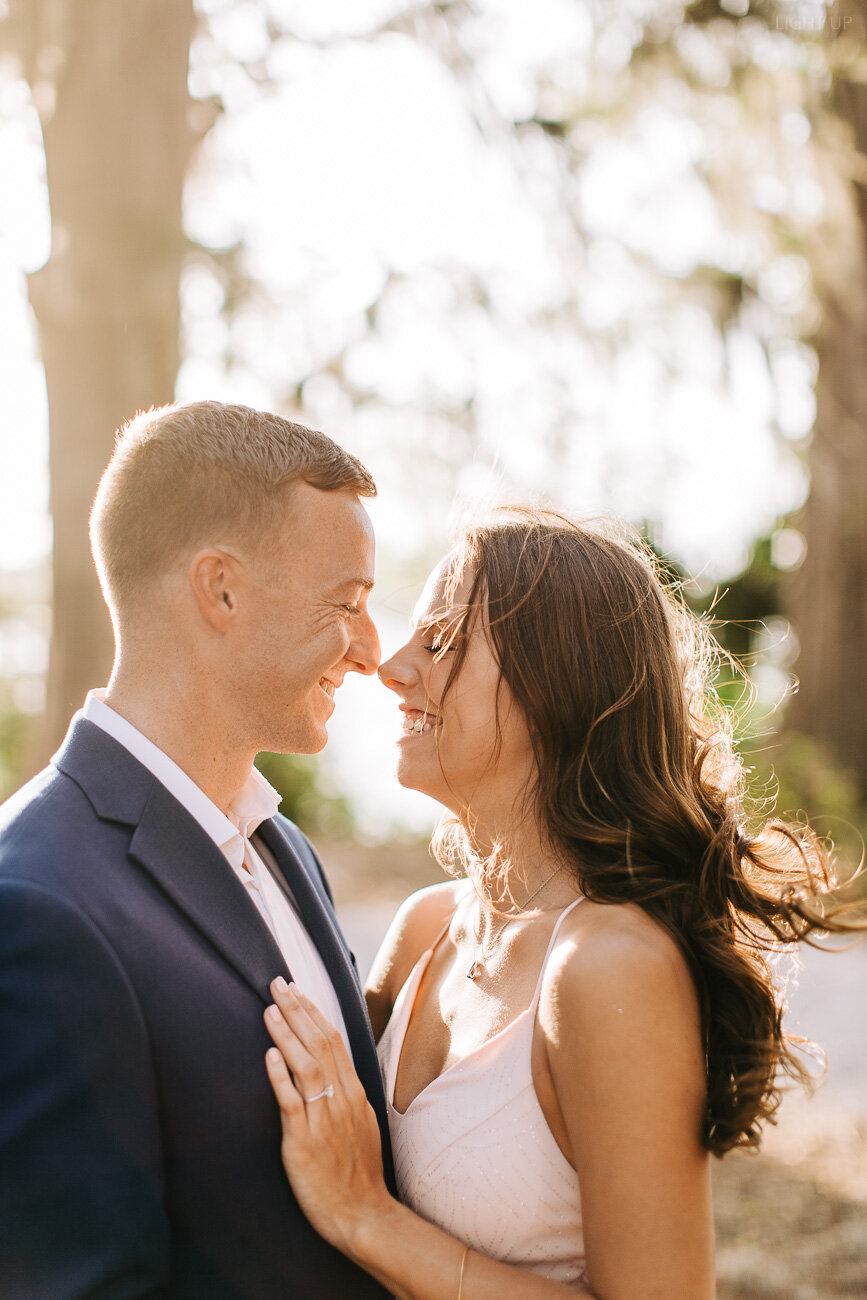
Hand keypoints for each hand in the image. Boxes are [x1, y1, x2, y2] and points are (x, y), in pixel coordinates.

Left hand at [264, 979, 392, 1254]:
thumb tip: (333, 1071)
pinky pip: (292, 1103)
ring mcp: (324, 1119)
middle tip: (278, 983)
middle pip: (319, 1043)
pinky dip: (281, 1077)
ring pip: (306, 1066)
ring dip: (286, 1034)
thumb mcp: (361, 1124)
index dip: (313, 1012)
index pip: (333, 1040)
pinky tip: (269, 1056)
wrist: (363, 1215)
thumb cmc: (358, 1173)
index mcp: (353, 1092)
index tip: (296, 990)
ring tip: (269, 1010)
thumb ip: (346, 1095)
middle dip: (297, 1011)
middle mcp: (341, 1099)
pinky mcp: (305, 1142)